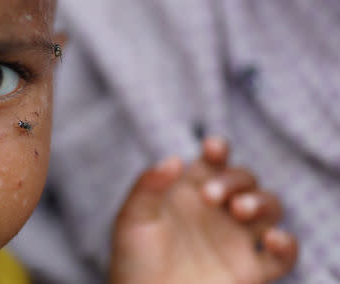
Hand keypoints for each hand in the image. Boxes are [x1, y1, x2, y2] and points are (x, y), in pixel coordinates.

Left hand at [110, 137, 296, 283]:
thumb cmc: (134, 260)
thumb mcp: (132, 221)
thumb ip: (148, 187)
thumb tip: (174, 159)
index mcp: (190, 193)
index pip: (213, 163)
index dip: (218, 150)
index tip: (212, 148)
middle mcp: (218, 211)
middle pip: (244, 180)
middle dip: (233, 180)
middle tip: (208, 197)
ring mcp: (236, 239)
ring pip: (269, 207)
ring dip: (261, 202)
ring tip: (239, 211)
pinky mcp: (250, 271)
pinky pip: (283, 255)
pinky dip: (287, 245)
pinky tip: (272, 240)